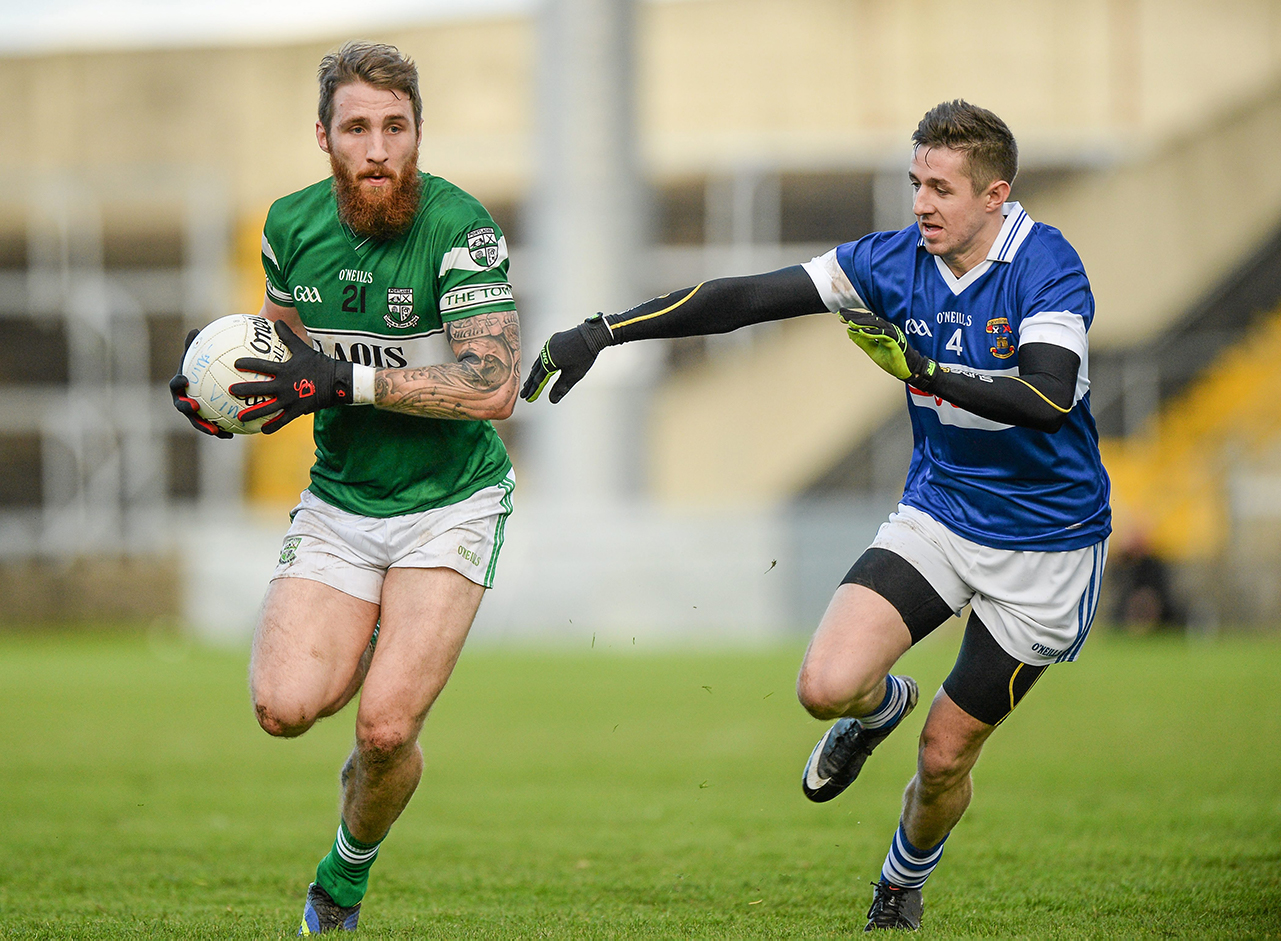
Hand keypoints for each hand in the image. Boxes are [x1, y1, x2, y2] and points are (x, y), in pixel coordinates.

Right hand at [170, 328, 232, 438]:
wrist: (209, 381)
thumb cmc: (204, 366)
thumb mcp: (200, 356)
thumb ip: (197, 347)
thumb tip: (195, 330)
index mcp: (180, 386)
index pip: (175, 385)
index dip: (178, 383)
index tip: (185, 380)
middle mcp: (184, 400)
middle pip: (182, 406)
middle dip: (187, 409)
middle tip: (195, 407)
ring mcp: (194, 413)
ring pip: (198, 422)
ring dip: (205, 427)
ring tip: (216, 430)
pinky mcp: (206, 421)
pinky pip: (213, 427)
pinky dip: (221, 431)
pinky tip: (231, 434)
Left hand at [229, 320, 353, 433]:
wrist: (337, 382)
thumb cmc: (320, 364)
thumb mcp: (304, 348)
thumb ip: (288, 336)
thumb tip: (277, 321)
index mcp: (285, 371)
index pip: (262, 365)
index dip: (248, 364)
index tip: (235, 363)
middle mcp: (284, 386)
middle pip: (260, 389)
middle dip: (244, 390)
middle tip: (230, 391)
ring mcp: (290, 400)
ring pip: (267, 408)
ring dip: (253, 413)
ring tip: (240, 418)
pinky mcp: (297, 411)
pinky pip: (282, 420)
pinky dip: (272, 426)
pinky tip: (263, 430)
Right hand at [520, 315, 613, 402]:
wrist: (592, 335)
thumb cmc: (583, 356)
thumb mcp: (573, 375)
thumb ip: (561, 388)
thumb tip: (552, 401)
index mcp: (549, 361)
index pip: (538, 380)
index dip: (533, 390)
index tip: (527, 398)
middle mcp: (546, 352)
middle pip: (536, 371)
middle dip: (530, 383)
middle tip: (524, 394)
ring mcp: (549, 344)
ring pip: (539, 362)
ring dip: (534, 373)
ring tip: (529, 382)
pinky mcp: (554, 340)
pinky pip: (544, 353)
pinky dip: (541, 362)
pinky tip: (542, 365)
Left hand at [841, 309, 936, 385]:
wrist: (906, 369)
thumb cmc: (892, 359)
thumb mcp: (872, 350)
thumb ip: (862, 341)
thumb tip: (849, 332)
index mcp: (881, 330)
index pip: (865, 320)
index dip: (853, 317)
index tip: (840, 315)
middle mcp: (886, 328)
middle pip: (869, 319)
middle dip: (854, 317)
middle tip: (841, 315)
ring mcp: (891, 334)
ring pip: (875, 325)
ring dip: (862, 323)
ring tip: (850, 322)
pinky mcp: (895, 341)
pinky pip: (883, 335)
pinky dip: (872, 333)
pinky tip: (862, 332)